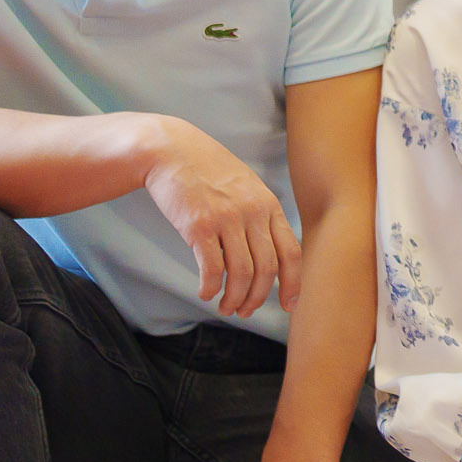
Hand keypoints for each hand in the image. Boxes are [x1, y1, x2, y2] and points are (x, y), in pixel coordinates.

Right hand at [143, 117, 303, 317]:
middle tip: (245, 311)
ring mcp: (227, 218)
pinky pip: (212, 267)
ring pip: (241, 273)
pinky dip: (210, 287)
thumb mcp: (246, 187)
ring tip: (226, 308)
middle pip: (266, 269)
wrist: (169, 149)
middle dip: (258, 298)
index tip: (287, 305)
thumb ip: (261, 216)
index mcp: (269, 206)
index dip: (292, 284)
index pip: (291, 253)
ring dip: (235, 298)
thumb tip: (270, 256)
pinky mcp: (198, 224)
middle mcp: (253, 212)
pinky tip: (205, 293)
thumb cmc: (207, 171)